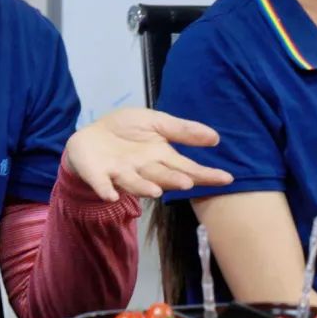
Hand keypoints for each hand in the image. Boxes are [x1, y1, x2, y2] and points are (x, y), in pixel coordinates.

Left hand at [64, 107, 232, 200]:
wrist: (90, 134)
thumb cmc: (126, 131)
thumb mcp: (155, 122)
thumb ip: (182, 130)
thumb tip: (215, 137)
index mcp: (160, 158)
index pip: (186, 168)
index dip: (204, 174)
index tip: (226, 179)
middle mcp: (144, 170)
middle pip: (161, 177)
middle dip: (172, 180)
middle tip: (187, 183)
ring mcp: (120, 174)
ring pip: (134, 183)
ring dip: (143, 187)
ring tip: (155, 191)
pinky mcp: (97, 175)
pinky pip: (101, 184)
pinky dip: (105, 189)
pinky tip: (110, 194)